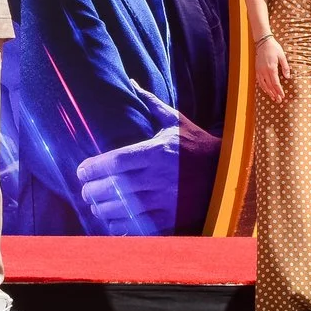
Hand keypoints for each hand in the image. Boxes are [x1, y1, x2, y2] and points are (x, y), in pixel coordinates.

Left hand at [74, 90, 217, 235]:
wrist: (229, 172)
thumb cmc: (197, 145)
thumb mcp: (176, 122)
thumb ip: (151, 105)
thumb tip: (132, 82)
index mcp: (156, 152)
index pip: (116, 161)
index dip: (93, 168)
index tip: (81, 171)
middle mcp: (159, 177)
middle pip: (114, 188)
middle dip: (92, 191)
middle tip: (84, 190)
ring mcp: (166, 201)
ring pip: (123, 210)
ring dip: (103, 210)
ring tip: (96, 206)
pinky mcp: (173, 219)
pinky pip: (140, 228)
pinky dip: (123, 227)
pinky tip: (114, 222)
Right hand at [252, 33, 292, 102]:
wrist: (263, 42)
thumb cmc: (274, 48)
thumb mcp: (282, 56)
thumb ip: (285, 67)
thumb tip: (288, 77)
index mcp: (271, 68)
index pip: (276, 83)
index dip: (279, 90)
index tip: (283, 96)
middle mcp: (264, 71)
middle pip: (270, 86)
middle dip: (275, 94)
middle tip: (279, 100)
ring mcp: (260, 70)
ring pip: (264, 84)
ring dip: (269, 92)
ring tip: (273, 98)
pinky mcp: (257, 69)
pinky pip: (259, 81)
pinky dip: (263, 86)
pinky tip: (266, 90)